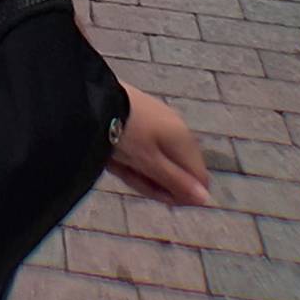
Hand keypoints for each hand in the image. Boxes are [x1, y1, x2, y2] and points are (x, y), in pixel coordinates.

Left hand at [110, 84, 211, 207]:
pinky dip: (130, 155)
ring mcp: (161, 121)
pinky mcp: (143, 117)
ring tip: (117, 162)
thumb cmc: (124, 134)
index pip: (199, 178)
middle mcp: (178, 129)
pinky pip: (143, 146)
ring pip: (156, 160)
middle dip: (153, 181)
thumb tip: (205, 199)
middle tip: (129, 175)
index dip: (181, 195)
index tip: (158, 197)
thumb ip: (176, 182)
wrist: (93, 99)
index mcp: (184, 141)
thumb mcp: (149, 163)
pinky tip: (115, 154)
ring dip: (138, 169)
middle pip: (176, 170)